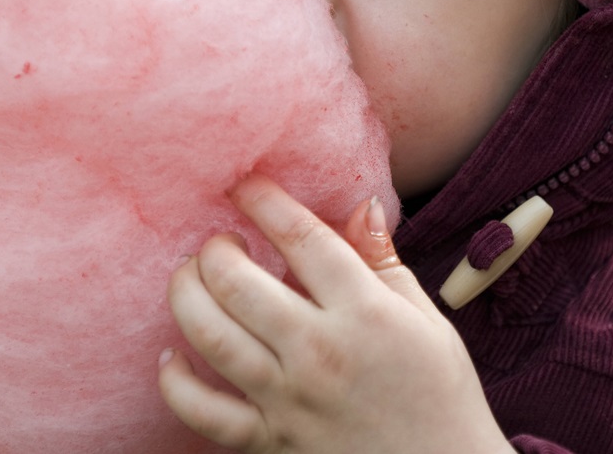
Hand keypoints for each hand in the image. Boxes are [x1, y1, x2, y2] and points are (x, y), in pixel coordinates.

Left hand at [159, 174, 514, 453]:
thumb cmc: (441, 396)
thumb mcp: (428, 319)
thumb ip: (384, 262)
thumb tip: (361, 205)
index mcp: (366, 313)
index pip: (302, 238)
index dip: (265, 201)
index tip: (246, 184)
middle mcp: (321, 352)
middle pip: (239, 281)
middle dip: (216, 247)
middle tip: (220, 240)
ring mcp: (289, 400)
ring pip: (210, 336)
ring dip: (187, 294)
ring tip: (191, 276)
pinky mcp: (268, 443)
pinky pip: (202, 412)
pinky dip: (175, 382)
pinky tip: (171, 355)